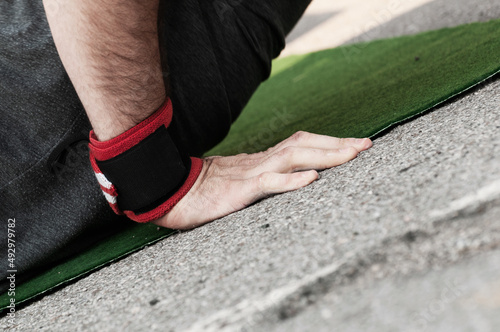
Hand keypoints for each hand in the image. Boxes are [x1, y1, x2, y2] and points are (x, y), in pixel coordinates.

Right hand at [153, 131, 371, 228]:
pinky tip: (313, 178)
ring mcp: (252, 173)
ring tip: (353, 154)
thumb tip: (288, 180)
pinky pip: (269, 182)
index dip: (329, 144)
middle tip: (366, 144)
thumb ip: (264, 179)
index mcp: (263, 161)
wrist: (173, 190)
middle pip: (305, 144)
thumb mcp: (241, 181)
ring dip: (325, 155)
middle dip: (337, 144)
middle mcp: (262, 161)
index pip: (301, 145)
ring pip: (293, 157)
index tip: (354, 145)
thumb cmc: (206, 189)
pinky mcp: (241, 190)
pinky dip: (292, 179)